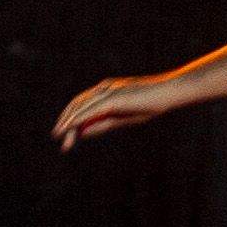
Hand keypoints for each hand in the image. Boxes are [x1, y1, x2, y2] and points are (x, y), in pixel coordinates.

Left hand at [51, 75, 178, 149]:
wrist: (168, 93)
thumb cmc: (150, 105)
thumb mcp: (122, 118)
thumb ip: (102, 124)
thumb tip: (82, 132)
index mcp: (105, 91)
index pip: (83, 104)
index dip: (72, 119)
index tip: (66, 136)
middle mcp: (103, 88)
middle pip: (78, 104)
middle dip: (66, 121)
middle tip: (58, 138)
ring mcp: (108, 91)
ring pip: (81, 106)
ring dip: (68, 121)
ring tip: (59, 135)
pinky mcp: (113, 97)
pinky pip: (91, 109)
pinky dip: (78, 118)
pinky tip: (70, 128)